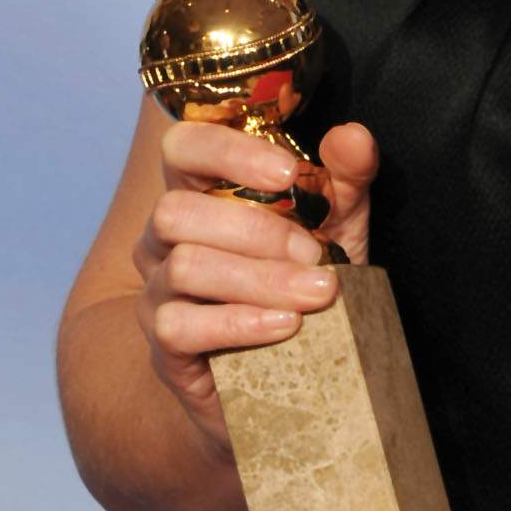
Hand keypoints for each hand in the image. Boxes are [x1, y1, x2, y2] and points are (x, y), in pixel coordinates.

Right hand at [133, 116, 380, 453]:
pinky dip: (239, 323)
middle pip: (177, 210)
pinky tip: (285, 325)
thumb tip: (353, 137)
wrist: (296, 374)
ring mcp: (157, 291)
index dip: (227, 151)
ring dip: (259, 278)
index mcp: (199, 191)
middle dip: (256, 230)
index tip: (288, 172)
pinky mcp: (164, 346)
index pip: (183, 146)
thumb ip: (345, 179)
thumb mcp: (337, 226)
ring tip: (315, 294)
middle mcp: (163, 236)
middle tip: (314, 253)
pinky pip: (181, 325)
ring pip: (184, 266)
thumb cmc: (306, 283)